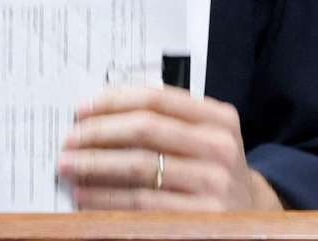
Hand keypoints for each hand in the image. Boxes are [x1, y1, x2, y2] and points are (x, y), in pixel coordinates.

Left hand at [58, 86, 283, 210]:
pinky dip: (106, 199)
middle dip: (98, 133)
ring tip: (68, 167)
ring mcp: (214, 186)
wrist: (249, 220)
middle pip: (144, 130)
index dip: (113, 101)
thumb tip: (96, 113)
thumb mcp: (203, 139)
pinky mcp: (200, 219)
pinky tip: (85, 197)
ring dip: (94, 167)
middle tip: (68, 140)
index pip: (156, 98)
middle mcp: (221, 149)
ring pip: (138, 168)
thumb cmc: (211, 172)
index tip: (81, 109)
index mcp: (219, 119)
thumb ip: (165, 121)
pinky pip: (140, 204)